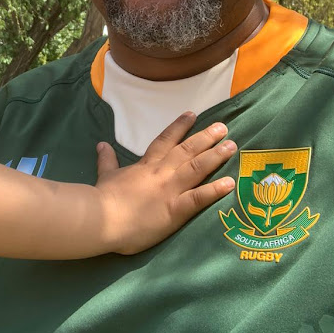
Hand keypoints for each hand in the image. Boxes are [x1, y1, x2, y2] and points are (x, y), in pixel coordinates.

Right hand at [95, 112, 235, 254]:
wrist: (102, 218)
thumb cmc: (104, 199)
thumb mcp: (106, 175)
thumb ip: (107, 160)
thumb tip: (102, 144)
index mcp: (146, 165)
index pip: (165, 140)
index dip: (179, 126)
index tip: (192, 114)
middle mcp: (162, 173)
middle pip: (187, 150)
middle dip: (206, 137)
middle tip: (223, 126)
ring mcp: (170, 190)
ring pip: (197, 167)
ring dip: (215, 156)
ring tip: (231, 146)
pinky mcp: (175, 210)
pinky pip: (199, 198)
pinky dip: (215, 190)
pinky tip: (230, 183)